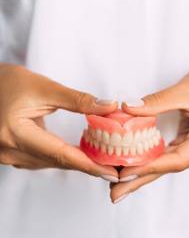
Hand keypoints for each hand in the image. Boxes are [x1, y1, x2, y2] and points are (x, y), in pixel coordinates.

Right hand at [0, 64, 117, 181]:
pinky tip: (77, 154)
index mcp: (15, 132)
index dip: (88, 164)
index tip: (110, 172)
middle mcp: (9, 150)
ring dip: (76, 162)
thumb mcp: (45, 88)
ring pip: (51, 163)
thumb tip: (108, 107)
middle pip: (57, 161)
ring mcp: (8, 155)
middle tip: (112, 168)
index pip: (60, 153)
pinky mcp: (12, 154)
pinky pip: (43, 160)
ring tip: (100, 161)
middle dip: (87, 166)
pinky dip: (62, 158)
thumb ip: (78, 100)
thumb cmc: (9, 83)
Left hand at [110, 58, 188, 202]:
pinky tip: (135, 166)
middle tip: (116, 192)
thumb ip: (154, 103)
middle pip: (169, 167)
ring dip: (143, 172)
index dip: (149, 167)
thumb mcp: (183, 90)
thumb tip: (128, 109)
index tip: (124, 173)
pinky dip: (150, 160)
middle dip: (140, 179)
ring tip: (120, 183)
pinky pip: (168, 154)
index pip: (176, 159)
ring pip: (166, 163)